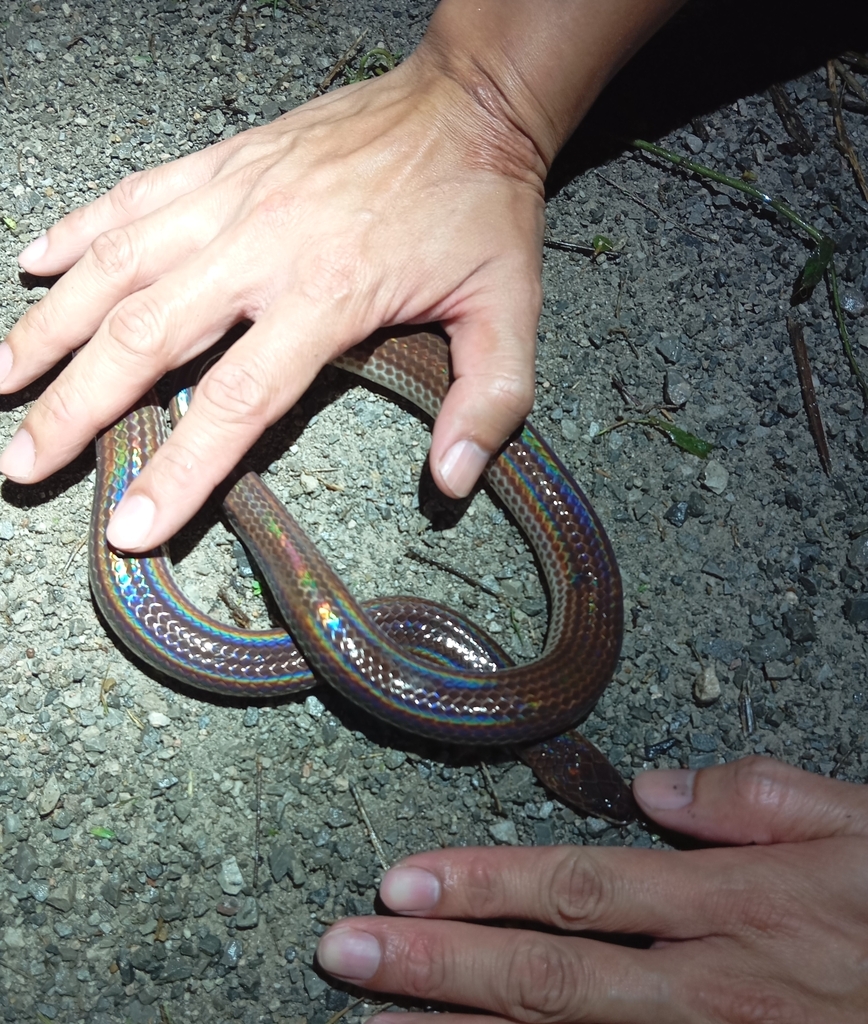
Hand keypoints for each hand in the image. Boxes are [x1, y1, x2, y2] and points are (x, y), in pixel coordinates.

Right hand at [0, 50, 543, 549]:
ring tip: (1, 380)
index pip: (235, 401)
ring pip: (116, 267)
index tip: (129, 526)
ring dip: (51, 327)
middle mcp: (261, 246)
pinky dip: (77, 231)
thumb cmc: (481, 210)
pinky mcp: (222, 161)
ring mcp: (232, 196)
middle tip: (22, 461)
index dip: (178, 470)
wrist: (466, 102)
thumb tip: (452, 483)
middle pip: (145, 339)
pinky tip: (34, 263)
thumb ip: (487, 402)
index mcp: (327, 296)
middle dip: (75, 408)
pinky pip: (131, 196)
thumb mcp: (510, 312)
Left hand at [316, 756, 867, 1022]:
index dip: (484, 884)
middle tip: (345, 951)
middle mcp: (707, 987)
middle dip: (438, 963)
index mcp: (733, 905)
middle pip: (549, 975)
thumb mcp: (861, 828)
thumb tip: (655, 789)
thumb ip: (755, 800)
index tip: (402, 880)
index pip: (581, 888)